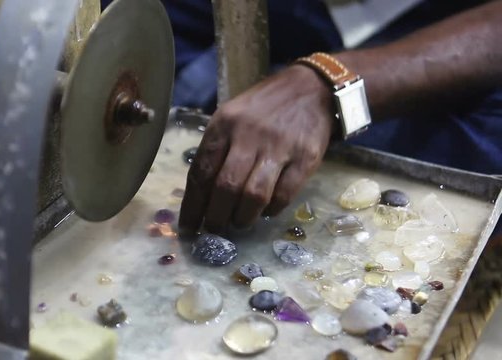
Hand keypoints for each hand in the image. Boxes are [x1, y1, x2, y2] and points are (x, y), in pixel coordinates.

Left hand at [179, 64, 334, 233]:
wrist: (312, 88)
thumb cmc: (264, 108)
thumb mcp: (232, 117)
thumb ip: (217, 150)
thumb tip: (201, 197)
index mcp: (223, 125)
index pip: (200, 173)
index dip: (193, 206)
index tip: (189, 228)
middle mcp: (248, 135)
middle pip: (225, 188)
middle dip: (216, 217)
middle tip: (216, 230)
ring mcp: (278, 146)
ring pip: (253, 195)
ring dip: (243, 218)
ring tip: (239, 223)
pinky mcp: (305, 157)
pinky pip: (284, 194)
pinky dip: (272, 209)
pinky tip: (266, 211)